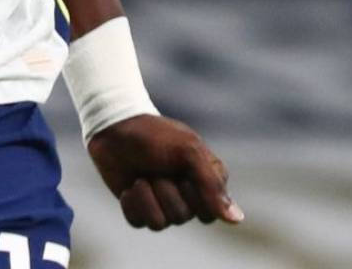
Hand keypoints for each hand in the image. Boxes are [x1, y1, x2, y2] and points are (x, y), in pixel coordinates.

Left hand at [87, 113, 243, 229]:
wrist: (114, 127)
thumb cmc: (154, 135)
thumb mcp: (187, 152)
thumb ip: (211, 185)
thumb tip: (237, 220)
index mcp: (206, 178)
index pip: (210, 211)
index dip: (194, 195)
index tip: (183, 170)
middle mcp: (187, 193)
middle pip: (184, 217)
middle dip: (166, 191)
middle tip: (158, 167)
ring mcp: (163, 201)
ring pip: (162, 223)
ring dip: (147, 195)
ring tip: (142, 175)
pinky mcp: (140, 208)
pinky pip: (140, 223)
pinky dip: (132, 204)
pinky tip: (129, 186)